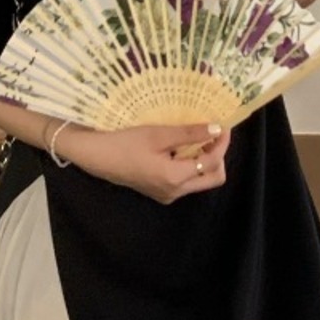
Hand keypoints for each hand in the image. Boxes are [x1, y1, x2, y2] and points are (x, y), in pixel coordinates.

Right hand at [60, 122, 231, 204]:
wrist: (97, 157)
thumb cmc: (125, 142)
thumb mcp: (158, 134)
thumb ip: (190, 133)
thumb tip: (216, 129)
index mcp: (175, 178)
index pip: (213, 162)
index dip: (222, 142)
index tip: (223, 125)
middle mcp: (175, 191)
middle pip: (213, 178)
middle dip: (218, 157)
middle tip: (211, 136)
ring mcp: (167, 194)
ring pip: (200, 181)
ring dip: (204, 160)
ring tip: (196, 139)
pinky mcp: (160, 192)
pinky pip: (185, 181)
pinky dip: (190, 165)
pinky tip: (180, 149)